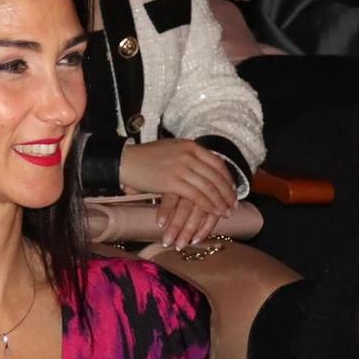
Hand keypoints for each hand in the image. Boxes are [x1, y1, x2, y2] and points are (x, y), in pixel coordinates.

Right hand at [119, 139, 238, 249]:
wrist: (126, 161)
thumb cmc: (146, 157)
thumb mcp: (172, 149)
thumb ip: (188, 155)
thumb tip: (201, 166)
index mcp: (191, 146)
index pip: (217, 163)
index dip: (227, 179)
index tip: (232, 191)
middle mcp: (189, 154)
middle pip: (216, 176)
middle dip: (227, 193)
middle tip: (233, 206)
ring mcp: (181, 167)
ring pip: (209, 187)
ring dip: (219, 202)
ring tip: (225, 213)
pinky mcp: (172, 181)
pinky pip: (197, 196)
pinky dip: (207, 206)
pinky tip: (212, 213)